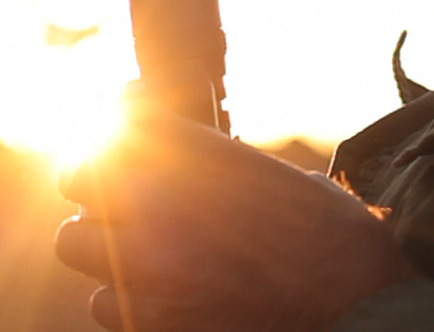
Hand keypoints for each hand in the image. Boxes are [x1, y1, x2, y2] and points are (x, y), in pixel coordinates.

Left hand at [55, 102, 416, 331]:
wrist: (358, 310)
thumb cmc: (333, 238)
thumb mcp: (275, 177)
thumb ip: (215, 167)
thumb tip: (185, 168)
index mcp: (194, 152)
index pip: (115, 122)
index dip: (116, 135)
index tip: (120, 146)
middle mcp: (157, 200)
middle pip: (78, 179)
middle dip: (97, 189)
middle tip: (121, 202)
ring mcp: (146, 265)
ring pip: (75, 244)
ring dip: (101, 246)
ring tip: (140, 255)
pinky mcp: (150, 321)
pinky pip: (103, 304)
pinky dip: (122, 301)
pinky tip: (158, 299)